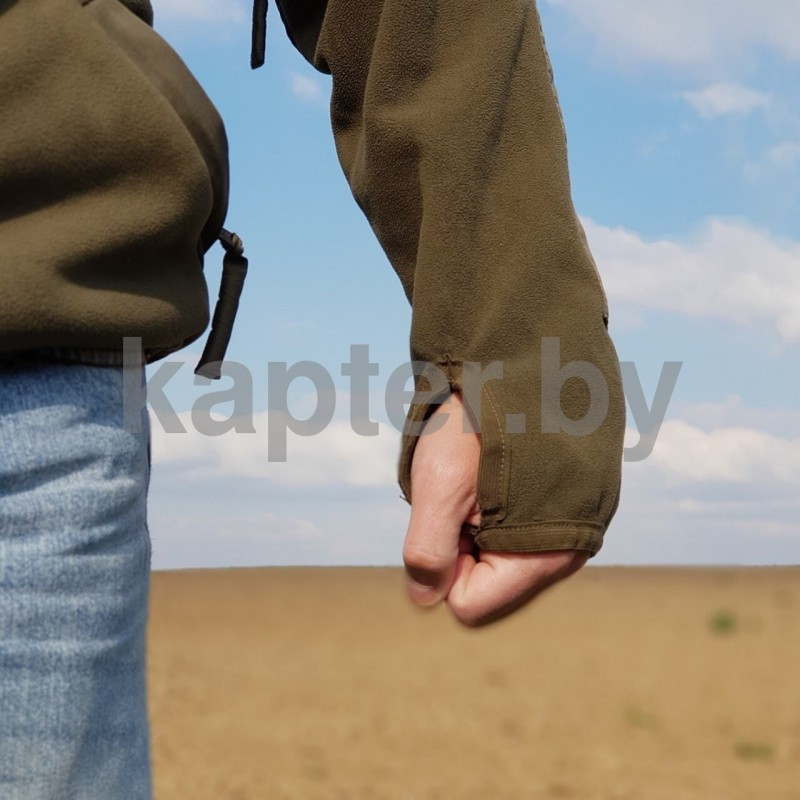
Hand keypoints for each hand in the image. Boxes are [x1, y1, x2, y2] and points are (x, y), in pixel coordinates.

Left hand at [402, 391, 587, 626]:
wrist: (526, 356)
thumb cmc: (477, 419)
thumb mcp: (440, 484)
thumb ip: (428, 551)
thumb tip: (423, 599)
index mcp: (543, 556)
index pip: (469, 604)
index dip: (444, 562)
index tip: (451, 509)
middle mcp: (565, 552)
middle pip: (486, 583)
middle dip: (464, 544)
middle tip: (468, 489)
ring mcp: (569, 527)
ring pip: (498, 555)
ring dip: (479, 523)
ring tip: (484, 474)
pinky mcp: (567, 504)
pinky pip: (518, 530)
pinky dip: (497, 506)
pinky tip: (498, 469)